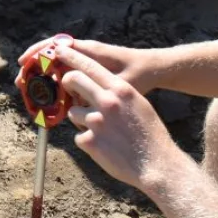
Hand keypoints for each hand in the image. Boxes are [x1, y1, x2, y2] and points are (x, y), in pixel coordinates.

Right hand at [17, 37, 156, 94]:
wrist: (153, 70)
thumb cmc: (138, 73)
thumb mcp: (119, 83)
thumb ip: (98, 87)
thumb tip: (73, 94)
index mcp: (87, 51)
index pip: (53, 46)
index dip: (36, 54)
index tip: (23, 65)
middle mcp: (84, 53)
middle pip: (50, 56)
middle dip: (34, 69)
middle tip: (22, 84)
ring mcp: (86, 62)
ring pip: (57, 67)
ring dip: (43, 78)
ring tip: (33, 93)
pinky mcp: (90, 71)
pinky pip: (67, 75)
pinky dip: (57, 84)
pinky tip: (52, 99)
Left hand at [59, 45, 186, 190]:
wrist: (158, 165)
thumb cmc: (149, 135)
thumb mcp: (139, 105)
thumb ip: (118, 93)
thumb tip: (98, 85)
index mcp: (121, 90)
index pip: (90, 66)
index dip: (72, 58)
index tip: (59, 52)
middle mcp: (107, 102)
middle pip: (73, 80)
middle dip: (67, 83)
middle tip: (69, 90)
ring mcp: (97, 122)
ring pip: (73, 112)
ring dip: (81, 120)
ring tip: (102, 133)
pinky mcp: (90, 141)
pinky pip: (78, 136)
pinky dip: (88, 142)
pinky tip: (104, 149)